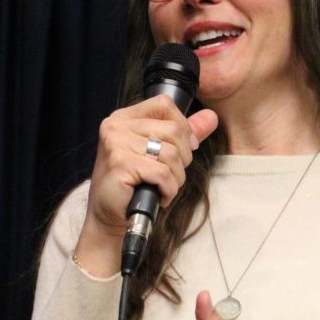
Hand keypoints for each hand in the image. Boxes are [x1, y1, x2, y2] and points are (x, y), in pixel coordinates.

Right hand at [74, 95, 217, 274]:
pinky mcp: (120, 164)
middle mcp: (116, 126)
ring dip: (176, 178)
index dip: (182, 128)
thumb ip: (184, 134)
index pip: (164, 104)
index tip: (180, 150)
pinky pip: (162, 173)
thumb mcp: (159, 153)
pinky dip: (168, 189)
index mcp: (124, 117)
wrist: (108, 215)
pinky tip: (158, 195)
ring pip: (171, 154)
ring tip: (163, 187)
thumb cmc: (133, 184)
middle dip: (182, 158)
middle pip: (174, 131)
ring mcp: (116, 143)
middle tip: (169, 175)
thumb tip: (211, 117)